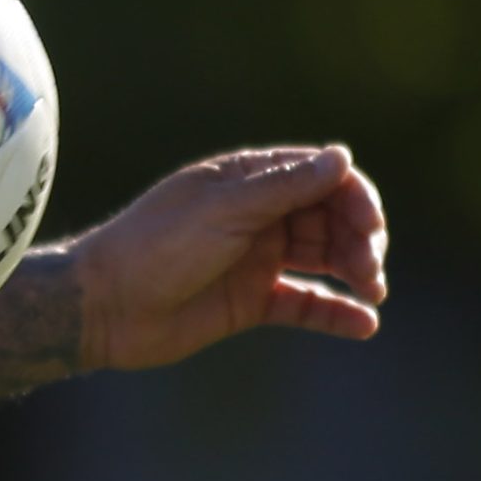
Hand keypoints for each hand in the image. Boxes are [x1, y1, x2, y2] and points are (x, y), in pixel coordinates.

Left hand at [66, 146, 387, 371]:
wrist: (106, 307)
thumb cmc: (156, 247)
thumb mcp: (224, 212)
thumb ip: (284, 187)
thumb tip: (342, 156)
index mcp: (247, 181)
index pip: (320, 178)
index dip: (353, 197)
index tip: (370, 227)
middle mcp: (257, 215)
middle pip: (329, 218)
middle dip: (358, 239)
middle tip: (371, 271)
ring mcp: (255, 258)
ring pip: (323, 259)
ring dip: (354, 272)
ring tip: (374, 294)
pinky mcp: (251, 301)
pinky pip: (305, 303)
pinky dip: (336, 312)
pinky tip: (364, 324)